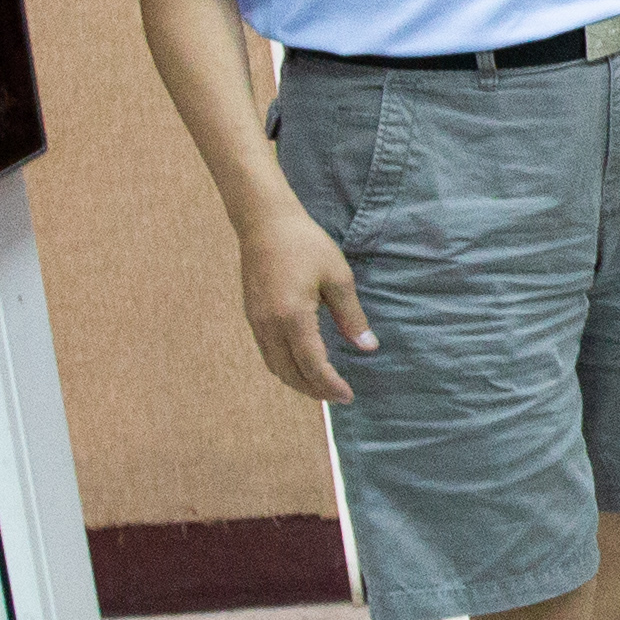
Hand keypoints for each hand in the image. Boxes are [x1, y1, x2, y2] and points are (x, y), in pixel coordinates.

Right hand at [239, 206, 372, 405]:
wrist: (264, 222)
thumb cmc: (305, 244)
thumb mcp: (338, 278)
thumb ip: (352, 316)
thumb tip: (368, 347)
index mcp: (293, 317)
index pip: (312, 365)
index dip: (330, 385)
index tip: (348, 396)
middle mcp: (270, 325)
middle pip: (290, 373)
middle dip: (314, 390)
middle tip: (338, 396)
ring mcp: (257, 322)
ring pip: (275, 367)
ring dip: (298, 381)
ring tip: (322, 386)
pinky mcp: (252, 316)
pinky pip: (267, 353)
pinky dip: (285, 366)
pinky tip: (301, 364)